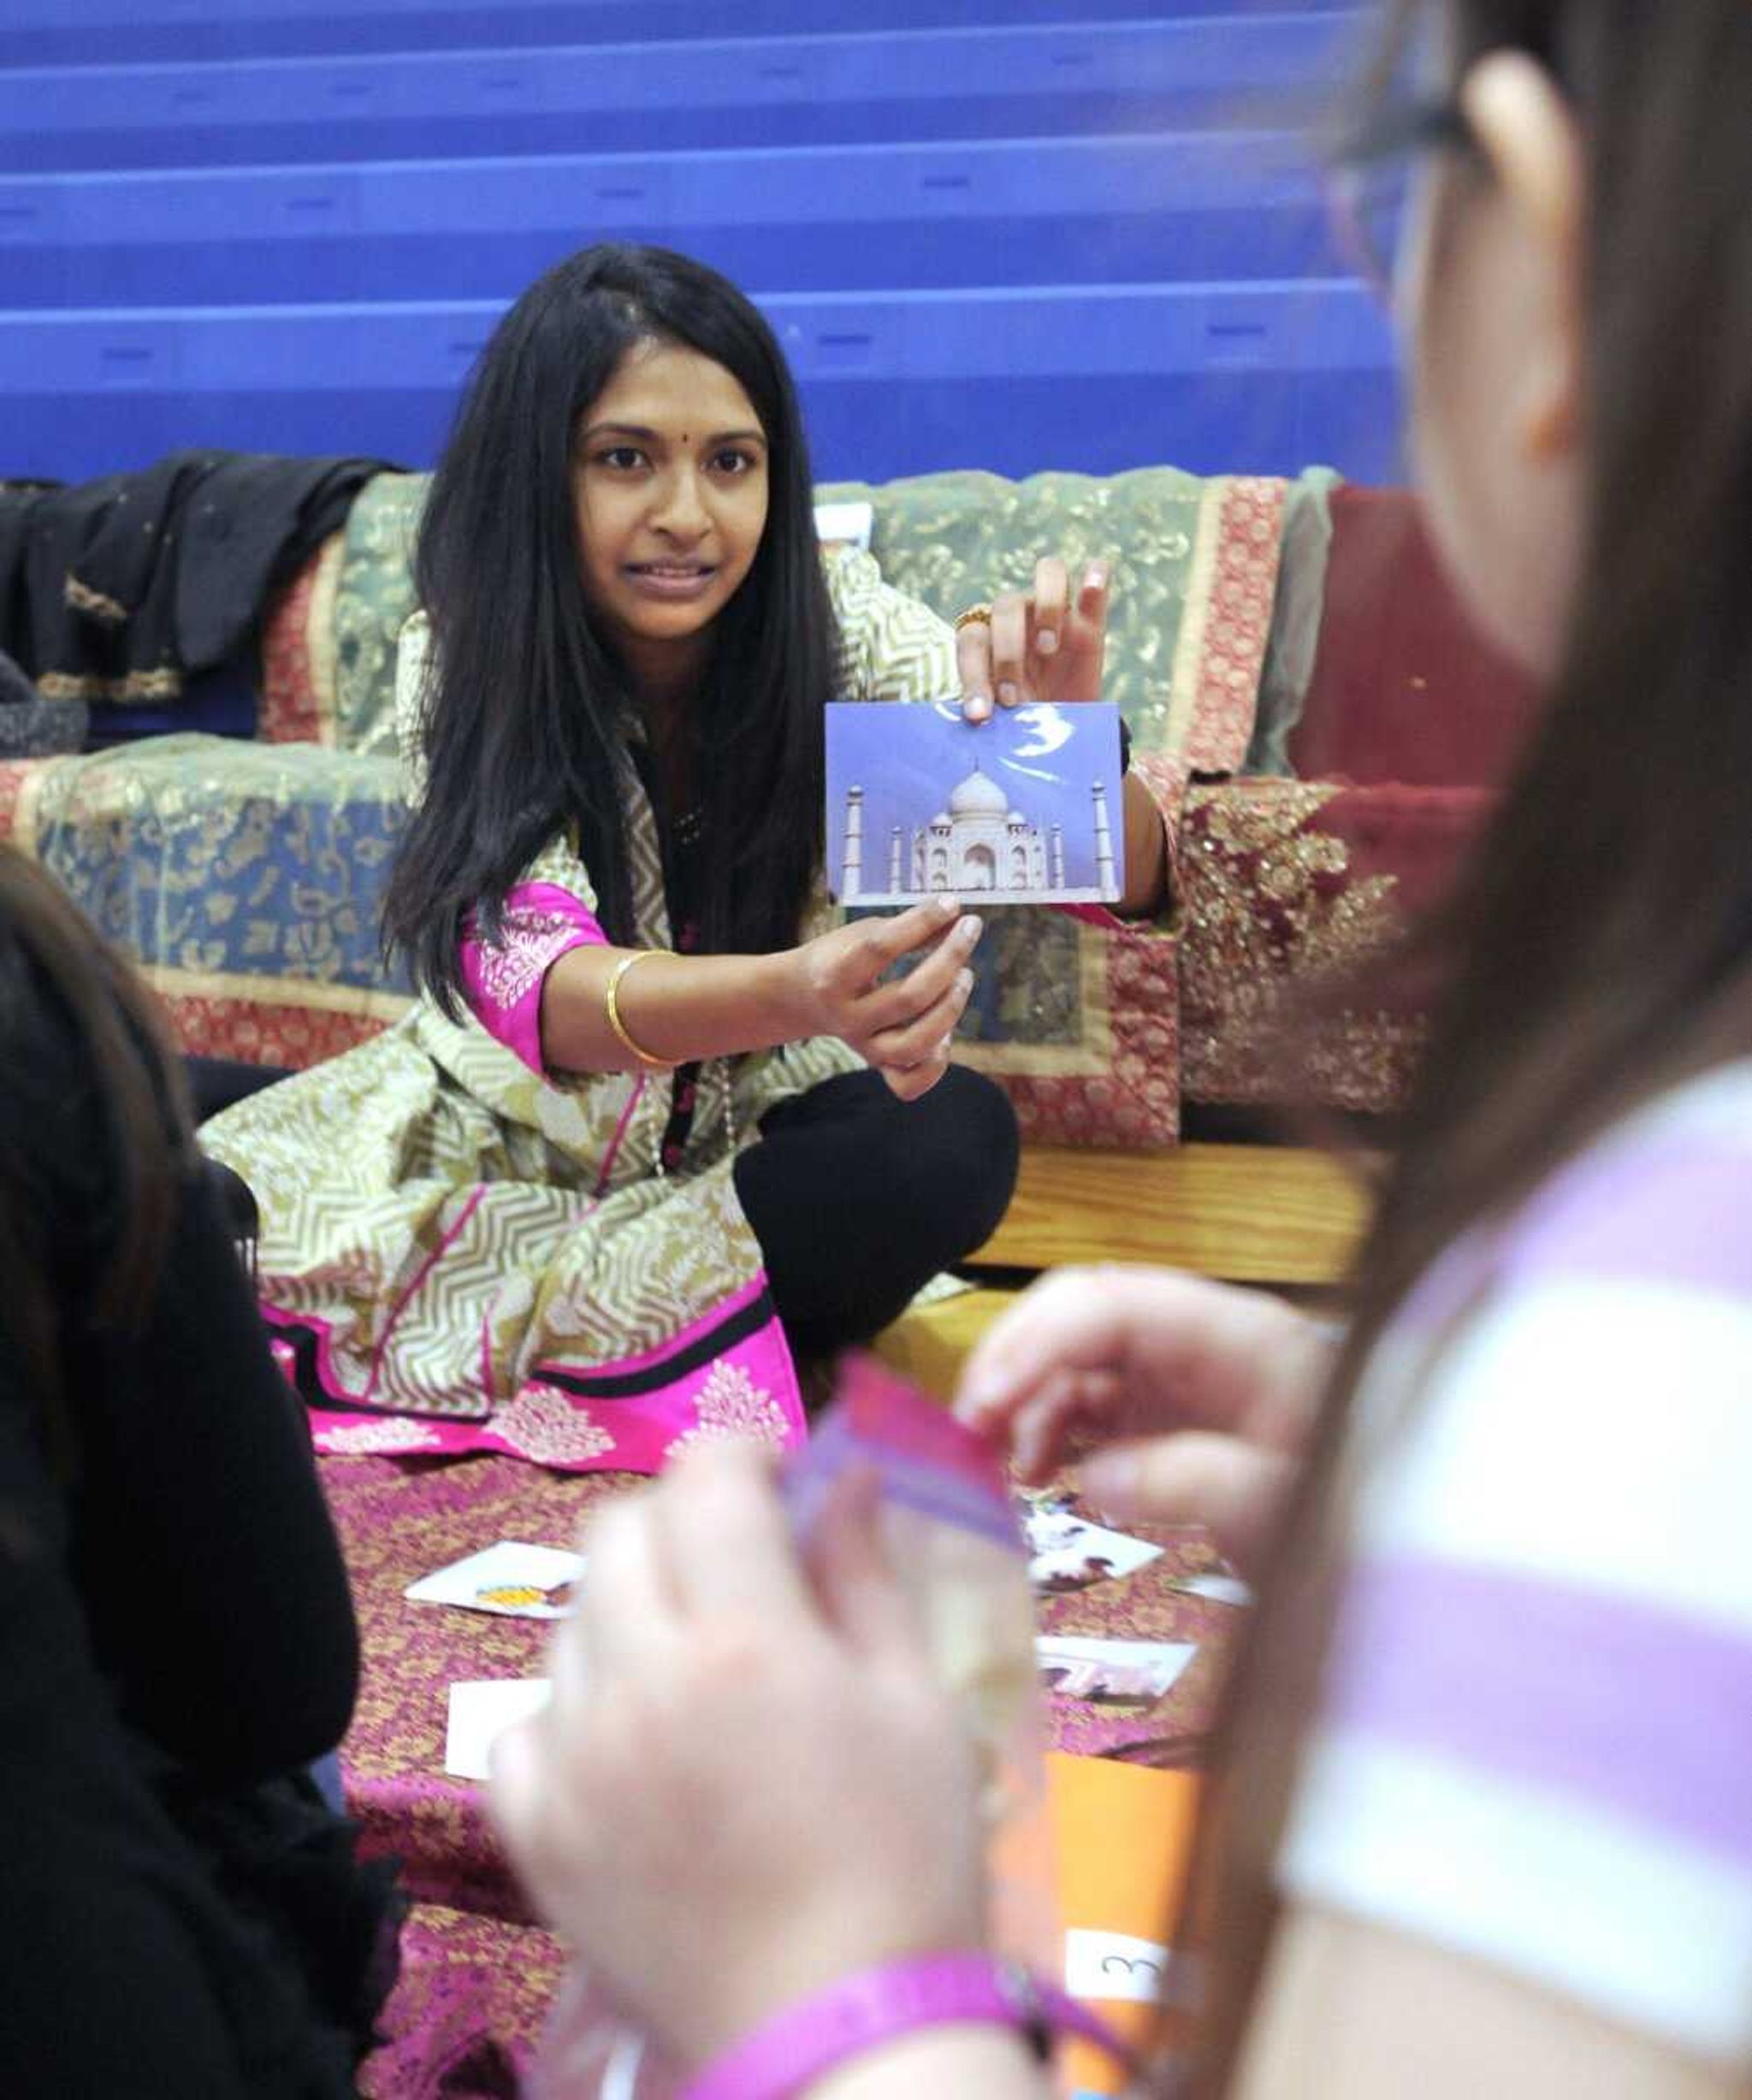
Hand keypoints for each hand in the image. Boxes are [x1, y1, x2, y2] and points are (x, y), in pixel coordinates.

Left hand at [489, 1444, 988, 2068]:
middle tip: (736, 1567)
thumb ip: (864, 1574)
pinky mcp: (533, 1832)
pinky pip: (524, 1722)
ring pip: (570, 1618)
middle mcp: (640, 1681)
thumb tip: (841, 1475)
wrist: (837, 2033)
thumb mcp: (918, 1701)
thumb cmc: (905, 1858)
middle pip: (619, 1530)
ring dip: (630, 1610)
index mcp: (746, 1639)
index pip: (706, 1475)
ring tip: (692, 1667)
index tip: (778, 1484)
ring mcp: (573, 1758)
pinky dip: (572, 1709)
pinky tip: (630, 1742)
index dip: (746, 1456)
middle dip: (682, 1521)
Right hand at [787, 894, 982, 1100]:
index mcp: (834, 975)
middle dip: (949, 960)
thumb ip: (908, 929)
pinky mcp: (877, 1065)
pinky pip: (909, 1084)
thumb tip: (958, 919)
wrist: (803, 998)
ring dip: (950, 1009)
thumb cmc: (842, 956)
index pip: (881, 948)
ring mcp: (863, 1046)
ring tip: (964, 978)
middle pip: (909, 997)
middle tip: (968, 932)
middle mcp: (847, 1017)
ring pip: (915, 1045)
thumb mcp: (863, 933)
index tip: (951, 904)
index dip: (921, 922)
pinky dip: (935, 1066)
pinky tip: (945, 1035)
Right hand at [954, 1266, 1333, 1570]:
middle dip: (1016, 1360)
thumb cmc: (1354, 1516)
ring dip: (1023, 1400)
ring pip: (1073, 1356)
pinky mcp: (1164, 1413)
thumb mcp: (1285, 1509)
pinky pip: (1086, 1399)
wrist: (1391, 1545)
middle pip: (1081, 1314)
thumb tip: (1094, 1476)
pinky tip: (1032, 1475)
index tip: (985, 1402)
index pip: (1112, 1302)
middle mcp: (1200, 1339)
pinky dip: (1046, 1429)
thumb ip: (1196, 1484)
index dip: (1038, 1339)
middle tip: (968, 1430)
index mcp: (1236, 1336)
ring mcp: (1179, 1374)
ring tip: (1002, 1468)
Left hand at [959, 557, 1109, 722]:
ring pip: (1049, 573)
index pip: (972, 638)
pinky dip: (1097, 574)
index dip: (971, 674)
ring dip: (1047, 607)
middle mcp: (1019, 616)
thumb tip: (975, 719)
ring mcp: (1057, 612)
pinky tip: (1093, 585)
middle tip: (1014, 698)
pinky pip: (1098, 577)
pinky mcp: (1091, 620)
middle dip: (1007, 653)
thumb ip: (991, 713)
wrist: (1063, 733)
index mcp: (988, 638)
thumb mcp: (1004, 723)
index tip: (981, 714)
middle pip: (1006, 605)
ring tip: (1048, 649)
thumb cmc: (1023, 722)